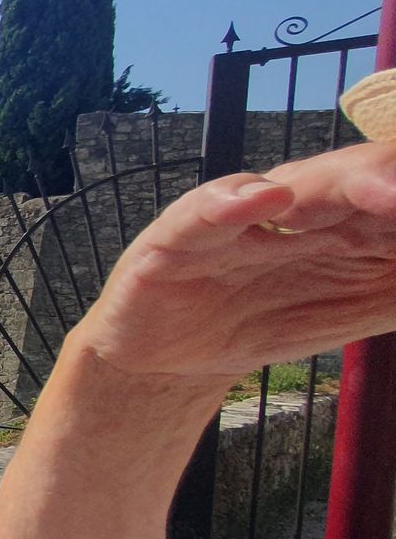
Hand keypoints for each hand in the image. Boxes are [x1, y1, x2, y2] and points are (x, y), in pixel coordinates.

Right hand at [75, 142, 395, 382]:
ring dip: (348, 183)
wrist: (165, 361)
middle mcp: (298, 206)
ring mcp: (239, 218)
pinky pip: (205, 215)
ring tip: (388, 190)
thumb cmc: (262, 320)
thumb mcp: (354, 309)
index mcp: (348, 219)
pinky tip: (264, 202)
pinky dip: (231, 203)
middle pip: (363, 177)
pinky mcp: (176, 240)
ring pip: (297, 187)